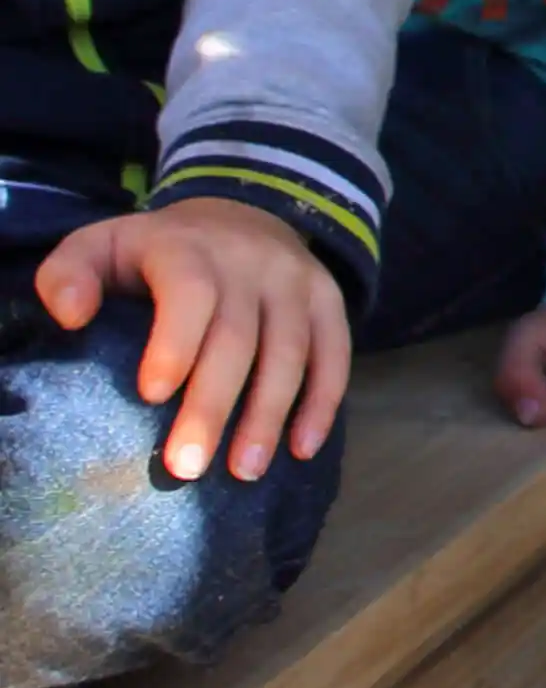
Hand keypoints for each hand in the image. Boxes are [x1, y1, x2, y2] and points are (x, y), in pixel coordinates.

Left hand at [34, 196, 348, 485]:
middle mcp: (251, 261)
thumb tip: (71, 318)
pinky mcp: (328, 300)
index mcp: (188, 247)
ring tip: (245, 471)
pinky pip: (335, 352)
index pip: (190, 292)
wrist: (241, 215)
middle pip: (238, 337)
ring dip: (269, 415)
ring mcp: (296, 281)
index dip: (175, 341)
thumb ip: (68, 273)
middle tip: (186, 467)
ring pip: (290, 351)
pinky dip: (323, 402)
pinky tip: (303, 448)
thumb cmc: (156, 253)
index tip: (152, 395)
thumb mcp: (100, 247)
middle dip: (214, 405)